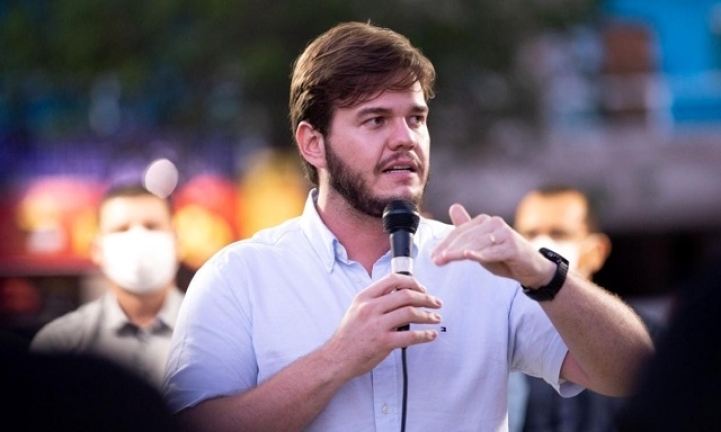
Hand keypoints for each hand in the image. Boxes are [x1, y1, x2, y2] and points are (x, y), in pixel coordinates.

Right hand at [327, 273, 441, 379]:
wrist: (337, 358)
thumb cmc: (348, 336)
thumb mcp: (357, 309)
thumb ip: (376, 300)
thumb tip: (400, 294)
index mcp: (364, 297)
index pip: (393, 280)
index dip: (412, 282)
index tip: (422, 288)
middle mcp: (370, 308)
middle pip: (406, 295)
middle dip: (426, 298)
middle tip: (435, 303)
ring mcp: (377, 325)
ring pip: (411, 313)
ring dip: (428, 316)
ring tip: (435, 318)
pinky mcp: (383, 342)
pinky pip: (411, 336)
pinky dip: (425, 335)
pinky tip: (431, 335)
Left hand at [431, 203, 553, 287]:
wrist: (532, 269)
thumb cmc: (504, 256)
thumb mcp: (482, 245)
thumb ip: (467, 231)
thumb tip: (453, 207)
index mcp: (485, 222)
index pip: (460, 232)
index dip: (445, 244)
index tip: (433, 256)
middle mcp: (494, 223)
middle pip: (466, 237)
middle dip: (449, 249)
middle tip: (435, 261)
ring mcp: (504, 233)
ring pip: (477, 244)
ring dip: (459, 252)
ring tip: (446, 259)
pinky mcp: (512, 246)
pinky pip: (493, 251)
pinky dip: (480, 254)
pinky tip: (469, 256)